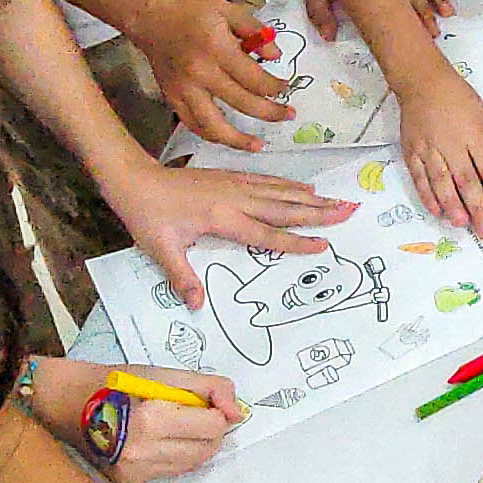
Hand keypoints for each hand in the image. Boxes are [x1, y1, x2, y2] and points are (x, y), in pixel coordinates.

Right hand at [28, 358, 247, 482]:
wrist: (62, 404)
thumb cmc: (112, 382)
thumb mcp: (161, 374)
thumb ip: (207, 387)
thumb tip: (238, 413)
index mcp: (152, 419)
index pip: (213, 426)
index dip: (217, 412)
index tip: (205, 402)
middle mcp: (144, 453)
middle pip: (208, 450)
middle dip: (210, 431)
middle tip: (194, 413)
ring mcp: (135, 473)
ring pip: (191, 464)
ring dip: (194, 444)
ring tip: (173, 424)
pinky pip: (169, 472)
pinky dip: (173, 455)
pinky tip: (155, 439)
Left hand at [100, 161, 351, 305]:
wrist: (135, 179)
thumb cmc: (147, 216)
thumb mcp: (161, 250)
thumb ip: (182, 277)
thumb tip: (196, 305)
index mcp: (222, 218)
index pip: (267, 234)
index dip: (295, 242)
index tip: (322, 245)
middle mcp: (234, 198)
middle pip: (283, 207)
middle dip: (317, 212)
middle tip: (348, 211)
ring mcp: (233, 185)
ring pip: (278, 191)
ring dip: (308, 197)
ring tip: (334, 200)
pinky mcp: (228, 177)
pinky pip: (265, 181)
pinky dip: (286, 184)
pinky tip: (300, 187)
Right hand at [132, 0, 301, 149]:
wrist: (152, 18)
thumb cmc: (192, 12)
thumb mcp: (229, 10)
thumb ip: (255, 30)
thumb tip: (275, 56)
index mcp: (217, 48)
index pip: (254, 78)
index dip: (275, 87)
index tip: (285, 88)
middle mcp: (200, 72)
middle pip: (242, 103)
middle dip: (269, 112)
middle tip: (286, 115)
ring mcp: (184, 89)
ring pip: (214, 125)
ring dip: (238, 140)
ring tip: (257, 145)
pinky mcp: (172, 98)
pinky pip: (193, 125)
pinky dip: (211, 135)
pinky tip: (226, 139)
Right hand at [395, 65, 482, 236]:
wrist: (422, 82)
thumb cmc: (458, 98)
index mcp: (475, 135)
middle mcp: (452, 144)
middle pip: (468, 181)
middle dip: (478, 208)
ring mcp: (430, 149)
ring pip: (442, 182)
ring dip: (453, 205)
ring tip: (462, 224)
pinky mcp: (411, 151)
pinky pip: (419, 178)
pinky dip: (427, 195)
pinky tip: (437, 211)